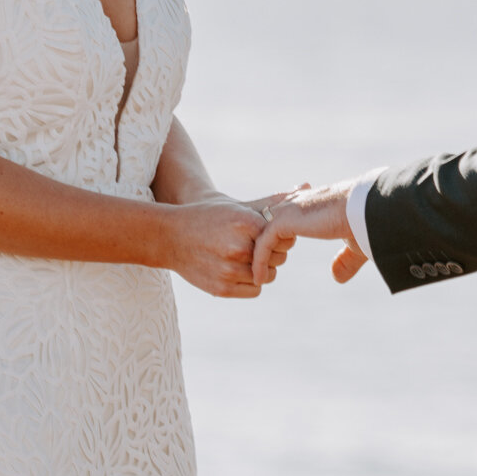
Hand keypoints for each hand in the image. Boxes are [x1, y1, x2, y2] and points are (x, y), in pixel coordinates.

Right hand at [160, 198, 293, 299]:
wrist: (169, 236)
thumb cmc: (209, 216)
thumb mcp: (239, 206)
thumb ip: (274, 201)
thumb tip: (307, 185)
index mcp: (245, 223)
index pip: (284, 238)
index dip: (278, 236)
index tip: (266, 232)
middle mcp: (238, 248)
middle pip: (279, 258)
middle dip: (272, 253)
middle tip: (254, 245)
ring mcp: (229, 271)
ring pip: (267, 276)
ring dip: (262, 269)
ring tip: (245, 256)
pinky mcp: (222, 288)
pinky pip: (254, 290)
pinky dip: (251, 282)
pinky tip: (238, 268)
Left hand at [251, 182, 365, 286]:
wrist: (371, 209)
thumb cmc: (367, 224)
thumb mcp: (354, 245)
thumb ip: (344, 260)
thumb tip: (335, 277)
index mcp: (310, 203)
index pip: (283, 215)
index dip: (275, 235)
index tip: (275, 256)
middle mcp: (295, 203)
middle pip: (263, 222)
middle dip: (256, 244)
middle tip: (255, 268)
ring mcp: (288, 211)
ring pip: (259, 234)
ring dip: (256, 256)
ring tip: (257, 277)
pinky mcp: (286, 221)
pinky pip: (262, 244)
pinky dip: (258, 261)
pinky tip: (259, 278)